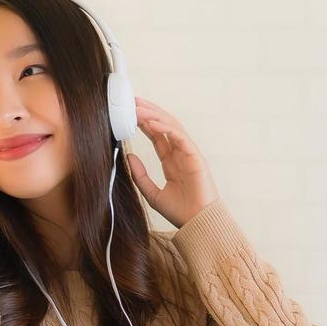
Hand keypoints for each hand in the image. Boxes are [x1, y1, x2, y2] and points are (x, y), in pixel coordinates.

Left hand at [124, 97, 218, 228]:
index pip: (157, 136)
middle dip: (148, 112)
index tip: (129, 112)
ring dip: (154, 115)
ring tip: (138, 107)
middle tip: (132, 101)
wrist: (197, 224)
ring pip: (172, 126)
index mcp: (172, 162)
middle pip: (164, 126)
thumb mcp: (152, 194)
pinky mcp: (195, 157)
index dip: (144, 122)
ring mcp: (189, 154)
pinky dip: (165, 127)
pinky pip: (180, 136)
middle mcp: (181, 154)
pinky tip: (151, 122)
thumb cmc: (181, 212)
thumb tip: (129, 156)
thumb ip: (140, 176)